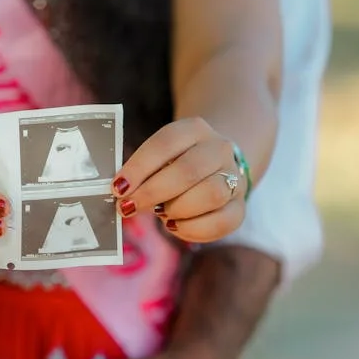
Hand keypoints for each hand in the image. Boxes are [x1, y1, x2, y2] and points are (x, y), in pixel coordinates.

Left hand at [112, 117, 246, 242]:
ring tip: (160, 213)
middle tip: (129, 207)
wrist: (216, 164)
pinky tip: (174, 226)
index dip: (139, 167)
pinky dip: (193, 229)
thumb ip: (141, 172)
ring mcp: (234, 177)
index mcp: (195, 129)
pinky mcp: (240, 206)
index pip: (166, 143)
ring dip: (177, 209)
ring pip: (211, 194)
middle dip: (153, 192)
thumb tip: (120, 193)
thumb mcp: (159, 156)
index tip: (118, 187)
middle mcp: (219, 149)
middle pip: (189, 170)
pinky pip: (222, 221)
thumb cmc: (174, 163)